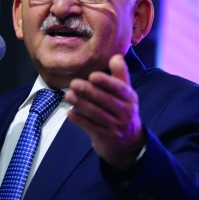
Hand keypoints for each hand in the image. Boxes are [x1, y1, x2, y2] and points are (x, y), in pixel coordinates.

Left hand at [65, 55, 145, 171]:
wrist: (127, 143)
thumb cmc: (122, 111)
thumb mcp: (125, 94)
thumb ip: (120, 75)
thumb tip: (116, 56)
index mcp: (130, 98)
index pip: (120, 89)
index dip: (107, 82)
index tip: (93, 75)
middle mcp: (125, 112)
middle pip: (106, 101)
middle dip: (89, 92)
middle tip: (74, 83)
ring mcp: (115, 126)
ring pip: (97, 114)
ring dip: (81, 104)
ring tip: (68, 95)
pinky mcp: (105, 137)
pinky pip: (91, 127)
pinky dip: (79, 120)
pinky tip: (69, 112)